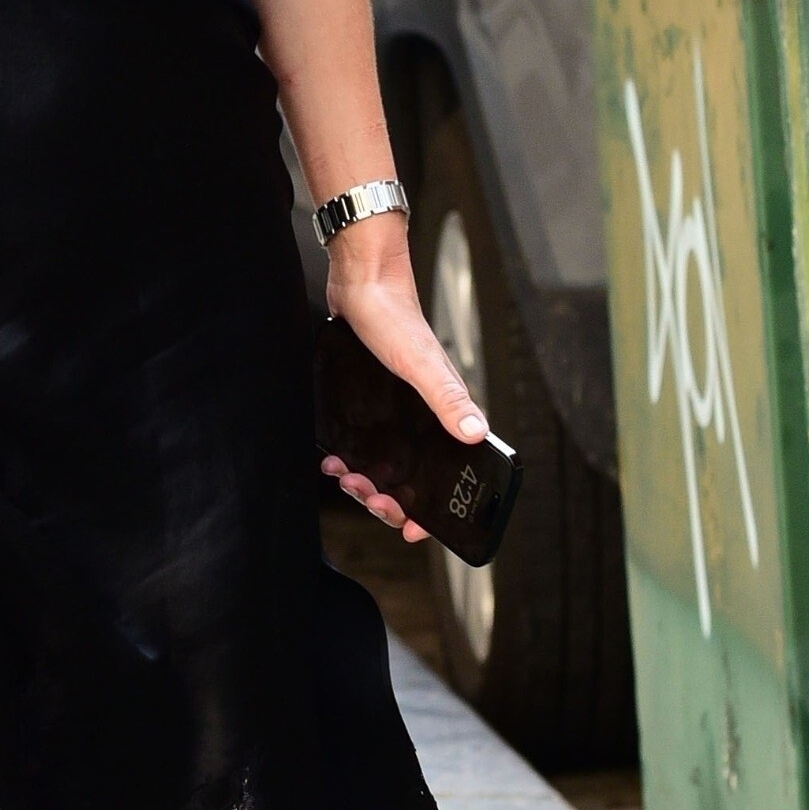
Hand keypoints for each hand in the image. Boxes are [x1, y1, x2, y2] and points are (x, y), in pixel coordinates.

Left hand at [319, 216, 484, 543]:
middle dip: (388, 498)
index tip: (413, 528)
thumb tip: (475, 433)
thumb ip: (447, 397)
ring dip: (366, 481)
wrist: (360, 280)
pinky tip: (333, 458)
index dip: (431, 509)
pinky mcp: (368, 400)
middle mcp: (421, 416)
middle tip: (368, 495)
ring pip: (383, 464)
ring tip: (347, 476)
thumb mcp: (419, 362)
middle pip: (410, 477)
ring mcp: (393, 410)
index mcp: (441, 412)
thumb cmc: (394, 316)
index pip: (447, 474)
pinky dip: (347, 458)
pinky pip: (361, 442)